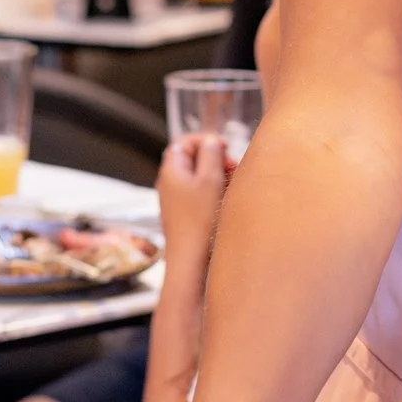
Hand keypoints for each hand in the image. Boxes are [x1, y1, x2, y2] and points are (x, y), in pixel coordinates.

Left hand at [156, 133, 231, 266]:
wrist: (191, 261)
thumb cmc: (199, 221)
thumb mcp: (210, 179)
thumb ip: (210, 154)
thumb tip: (210, 141)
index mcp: (171, 170)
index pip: (184, 142)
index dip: (205, 141)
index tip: (224, 147)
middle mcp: (169, 184)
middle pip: (192, 159)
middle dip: (215, 159)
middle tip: (233, 168)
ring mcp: (175, 201)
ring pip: (198, 178)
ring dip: (217, 177)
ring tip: (233, 185)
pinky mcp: (183, 216)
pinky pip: (199, 196)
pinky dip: (213, 193)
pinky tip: (226, 202)